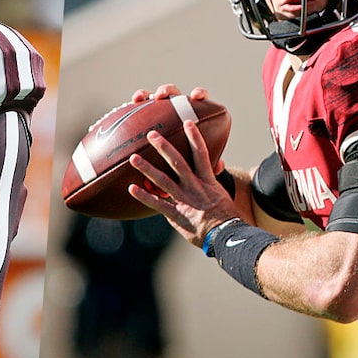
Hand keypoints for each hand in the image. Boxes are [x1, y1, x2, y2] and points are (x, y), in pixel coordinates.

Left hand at [128, 117, 236, 246]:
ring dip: (147, 168)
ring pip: (163, 181)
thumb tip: (215, 164)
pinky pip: (157, 203)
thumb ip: (211, 178)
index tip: (187, 122)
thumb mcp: (220, 193)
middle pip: (177, 163)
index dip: (194, 137)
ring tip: (133, 158)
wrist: (225, 235)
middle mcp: (194, 187)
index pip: (201, 154)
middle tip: (151, 134)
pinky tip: (131, 188)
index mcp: (206, 180)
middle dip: (164, 147)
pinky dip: (144, 196)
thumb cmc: (224, 215)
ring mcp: (184, 200)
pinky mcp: (176, 214)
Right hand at [130, 84, 224, 172]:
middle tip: (162, 96)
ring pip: (154, 96)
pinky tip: (131, 104)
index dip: (198, 94)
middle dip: (168, 91)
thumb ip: (209, 160)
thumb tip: (219, 165)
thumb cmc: (190, 157)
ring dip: (149, 94)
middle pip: (174, 93)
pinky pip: (140, 106)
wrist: (172, 160)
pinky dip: (137, 102)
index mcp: (192, 112)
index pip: (198, 98)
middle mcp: (176, 107)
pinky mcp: (147, 114)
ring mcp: (161, 109)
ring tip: (142, 98)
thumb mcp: (198, 160)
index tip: (196, 96)